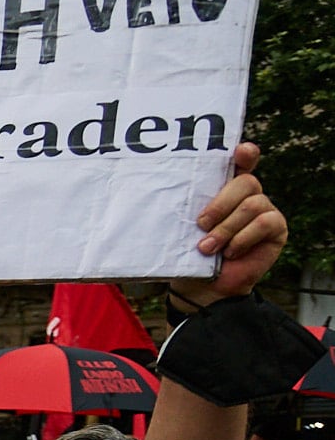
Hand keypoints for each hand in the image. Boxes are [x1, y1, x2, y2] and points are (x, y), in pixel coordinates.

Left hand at [193, 144, 286, 299]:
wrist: (202, 287)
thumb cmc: (189, 254)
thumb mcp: (182, 228)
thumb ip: (185, 208)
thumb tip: (162, 191)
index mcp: (225, 189)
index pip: (241, 162)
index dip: (244, 155)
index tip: (240, 152)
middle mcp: (248, 195)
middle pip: (246, 182)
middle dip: (220, 204)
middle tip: (200, 224)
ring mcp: (265, 210)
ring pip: (253, 204)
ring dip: (226, 228)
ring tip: (208, 248)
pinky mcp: (276, 228)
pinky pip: (265, 222)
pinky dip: (243, 238)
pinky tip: (230, 252)